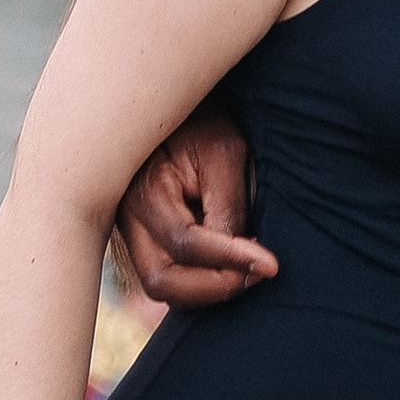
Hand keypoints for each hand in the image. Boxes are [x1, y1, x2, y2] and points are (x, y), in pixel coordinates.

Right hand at [112, 108, 271, 309]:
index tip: (271, 264)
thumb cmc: (202, 123)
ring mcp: (130, 233)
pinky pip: (167, 277)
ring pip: (161, 286)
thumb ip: (228, 207)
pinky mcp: (142, 241)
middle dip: (213, 288)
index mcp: (146, 190)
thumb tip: (244, 263)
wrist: (174, 109)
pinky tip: (228, 264)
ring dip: (206, 290)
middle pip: (161, 281)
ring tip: (246, 269)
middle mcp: (128, 219)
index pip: (185, 243)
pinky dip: (198, 283)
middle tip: (257, 275)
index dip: (231, 259)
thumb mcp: (224, 152)